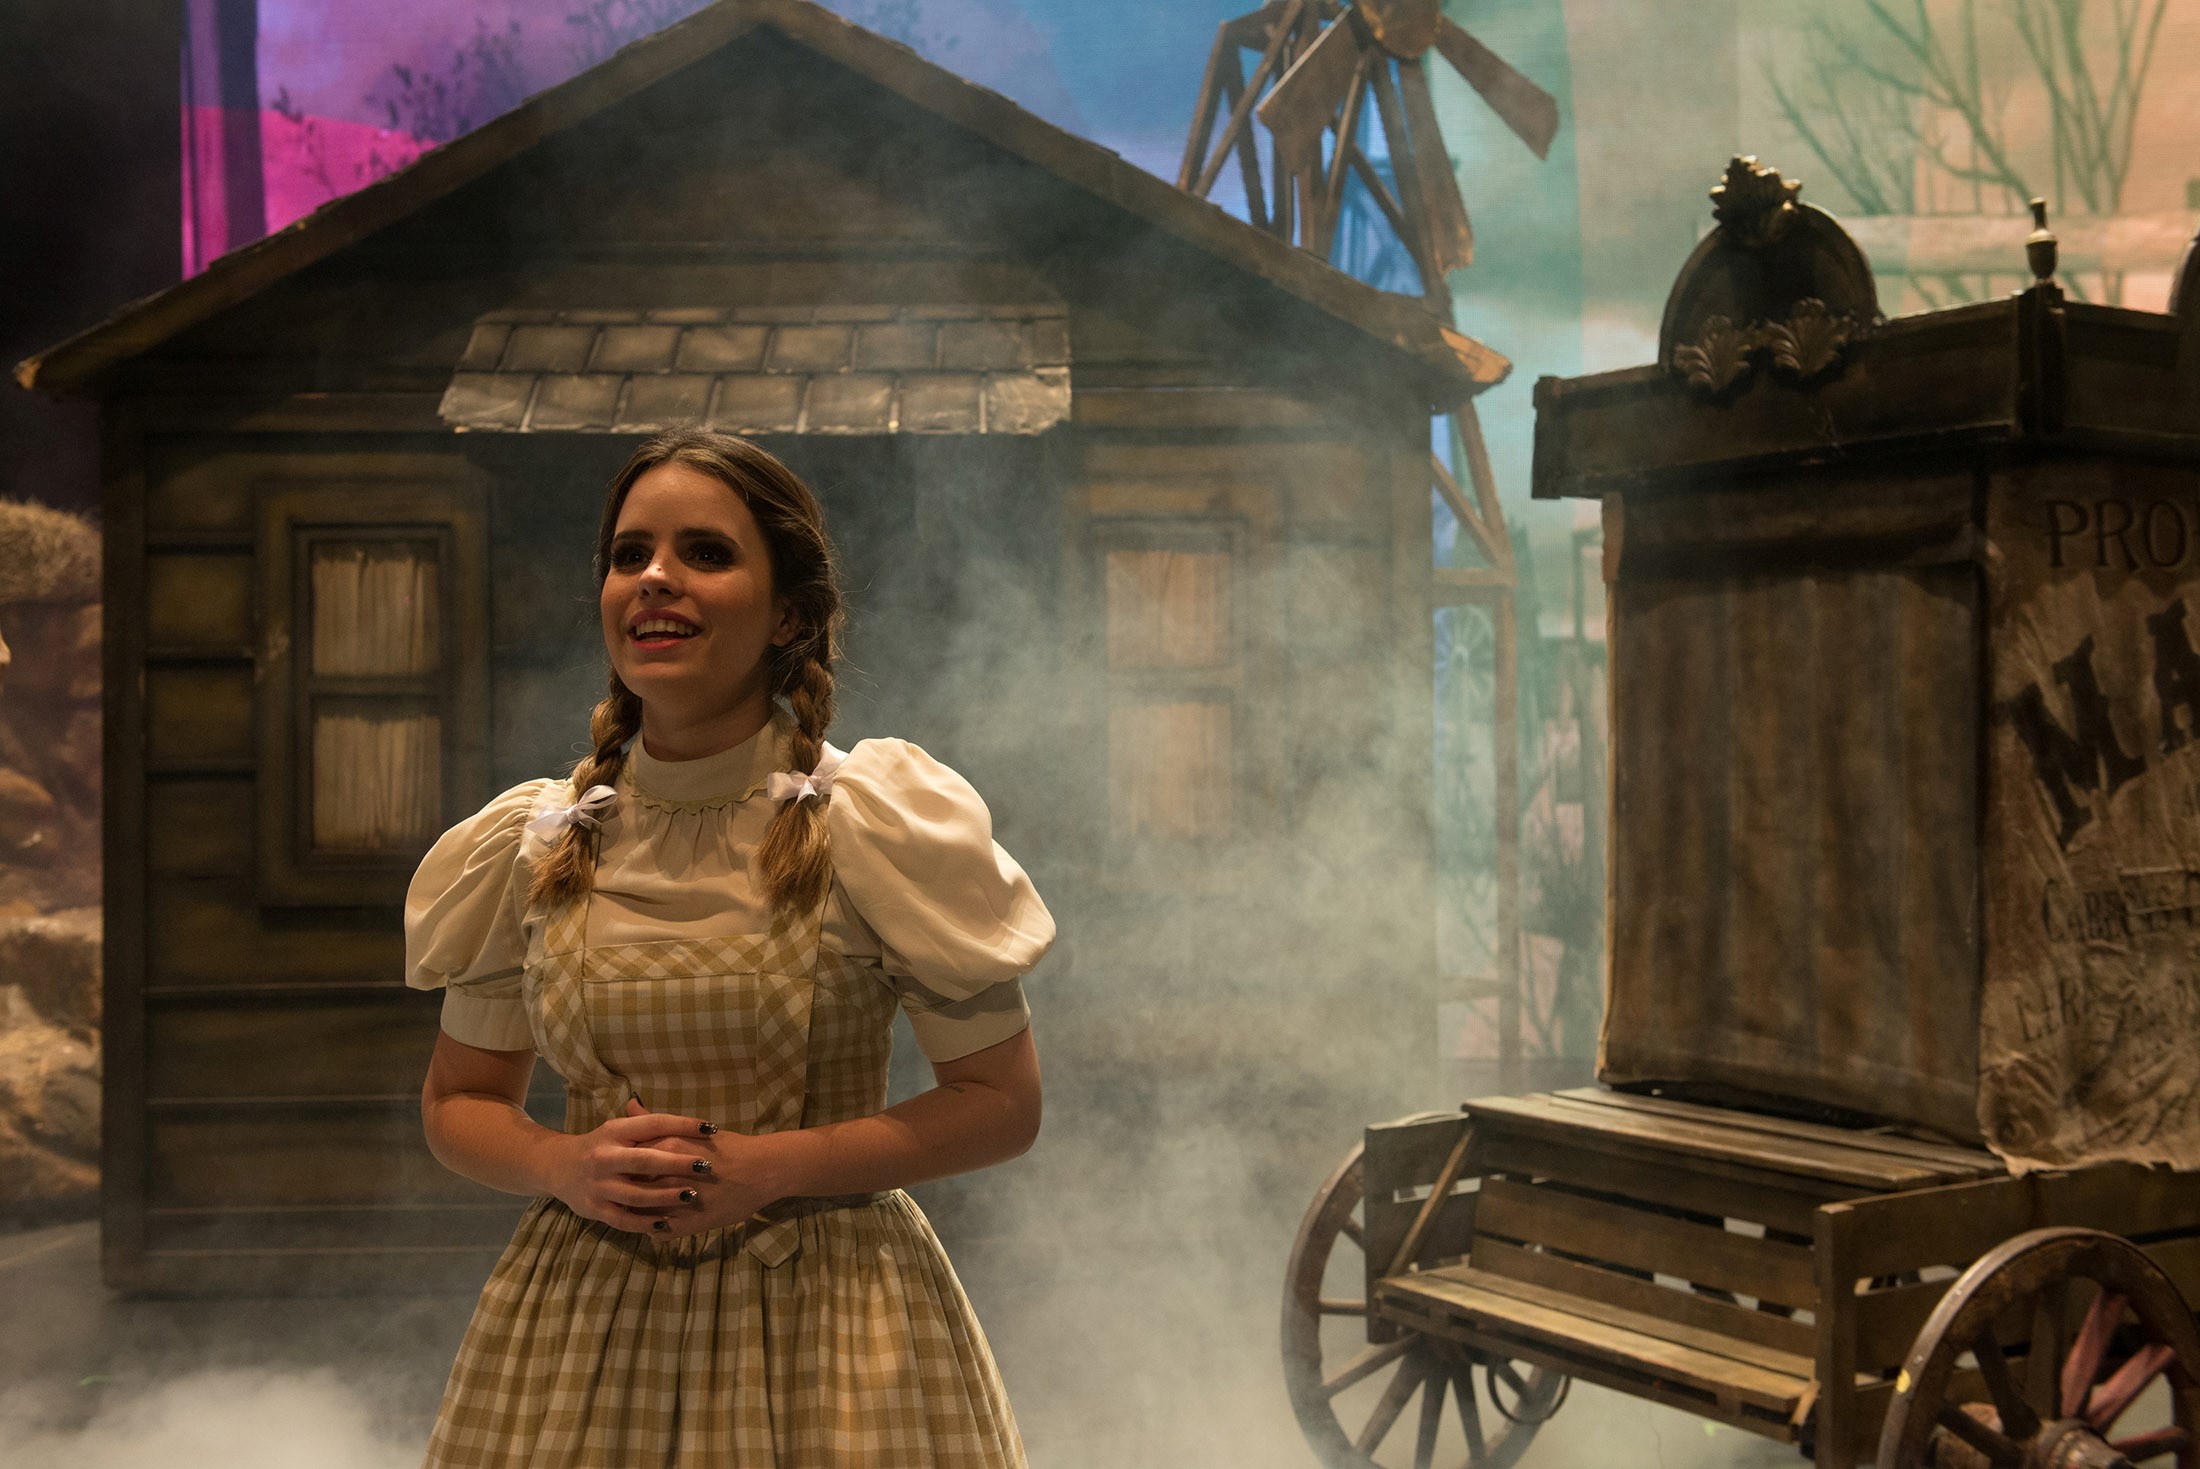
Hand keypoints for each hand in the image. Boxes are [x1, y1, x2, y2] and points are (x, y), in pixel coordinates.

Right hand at [543, 1105, 722, 1233]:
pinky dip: (645, 1223)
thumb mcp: (620, 1130)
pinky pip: (623, 1219)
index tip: (711, 1128)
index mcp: (614, 1131)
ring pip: (636, 1194)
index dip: (683, 1125)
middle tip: (706, 1166)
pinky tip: (668, 1223)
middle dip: (677, 1163)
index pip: (653, 1124)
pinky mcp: (593, 1208)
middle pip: (645, 1160)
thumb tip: (693, 1120)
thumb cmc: (602, 1146)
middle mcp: (604, 1156)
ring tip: (693, 1196)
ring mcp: (598, 1184)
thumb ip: (650, 1125)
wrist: (558, 1167)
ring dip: (666, 1196)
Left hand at [620, 1098, 788, 1238]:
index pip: (627, 1161)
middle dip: (627, 1191)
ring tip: (643, 1209)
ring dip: (640, 1213)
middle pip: (631, 1187)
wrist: (761, 1170)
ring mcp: (677, 1203)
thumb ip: (653, 1121)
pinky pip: (659, 1232)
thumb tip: (629, 1104)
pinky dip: (656, 1230)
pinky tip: (661, 1224)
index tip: (623, 1169)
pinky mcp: (688, 1224)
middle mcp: (666, 1176)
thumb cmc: (726, 1147)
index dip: (623, 1167)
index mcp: (665, 1149)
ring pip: (641, 1213)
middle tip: (629, 1190)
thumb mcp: (688, 1130)